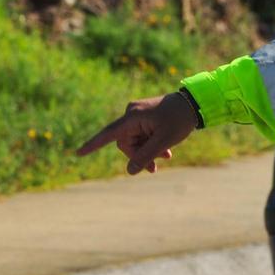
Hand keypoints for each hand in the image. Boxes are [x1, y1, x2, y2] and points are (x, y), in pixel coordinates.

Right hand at [76, 93, 198, 174]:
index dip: (93, 145)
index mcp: (132, 117)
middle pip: (126, 143)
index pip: (108, 134)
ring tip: (167, 157)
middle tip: (157, 166)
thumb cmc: (180, 119)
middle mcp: (131, 114)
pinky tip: (166, 152)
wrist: (196, 103)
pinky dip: (152, 144)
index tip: (78, 153)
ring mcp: (138, 115)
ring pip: (136, 141)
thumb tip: (129, 171)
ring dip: (149, 151)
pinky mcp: (145, 117)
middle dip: (140, 155)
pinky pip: (142, 135)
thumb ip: (146, 156)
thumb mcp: (164, 140)